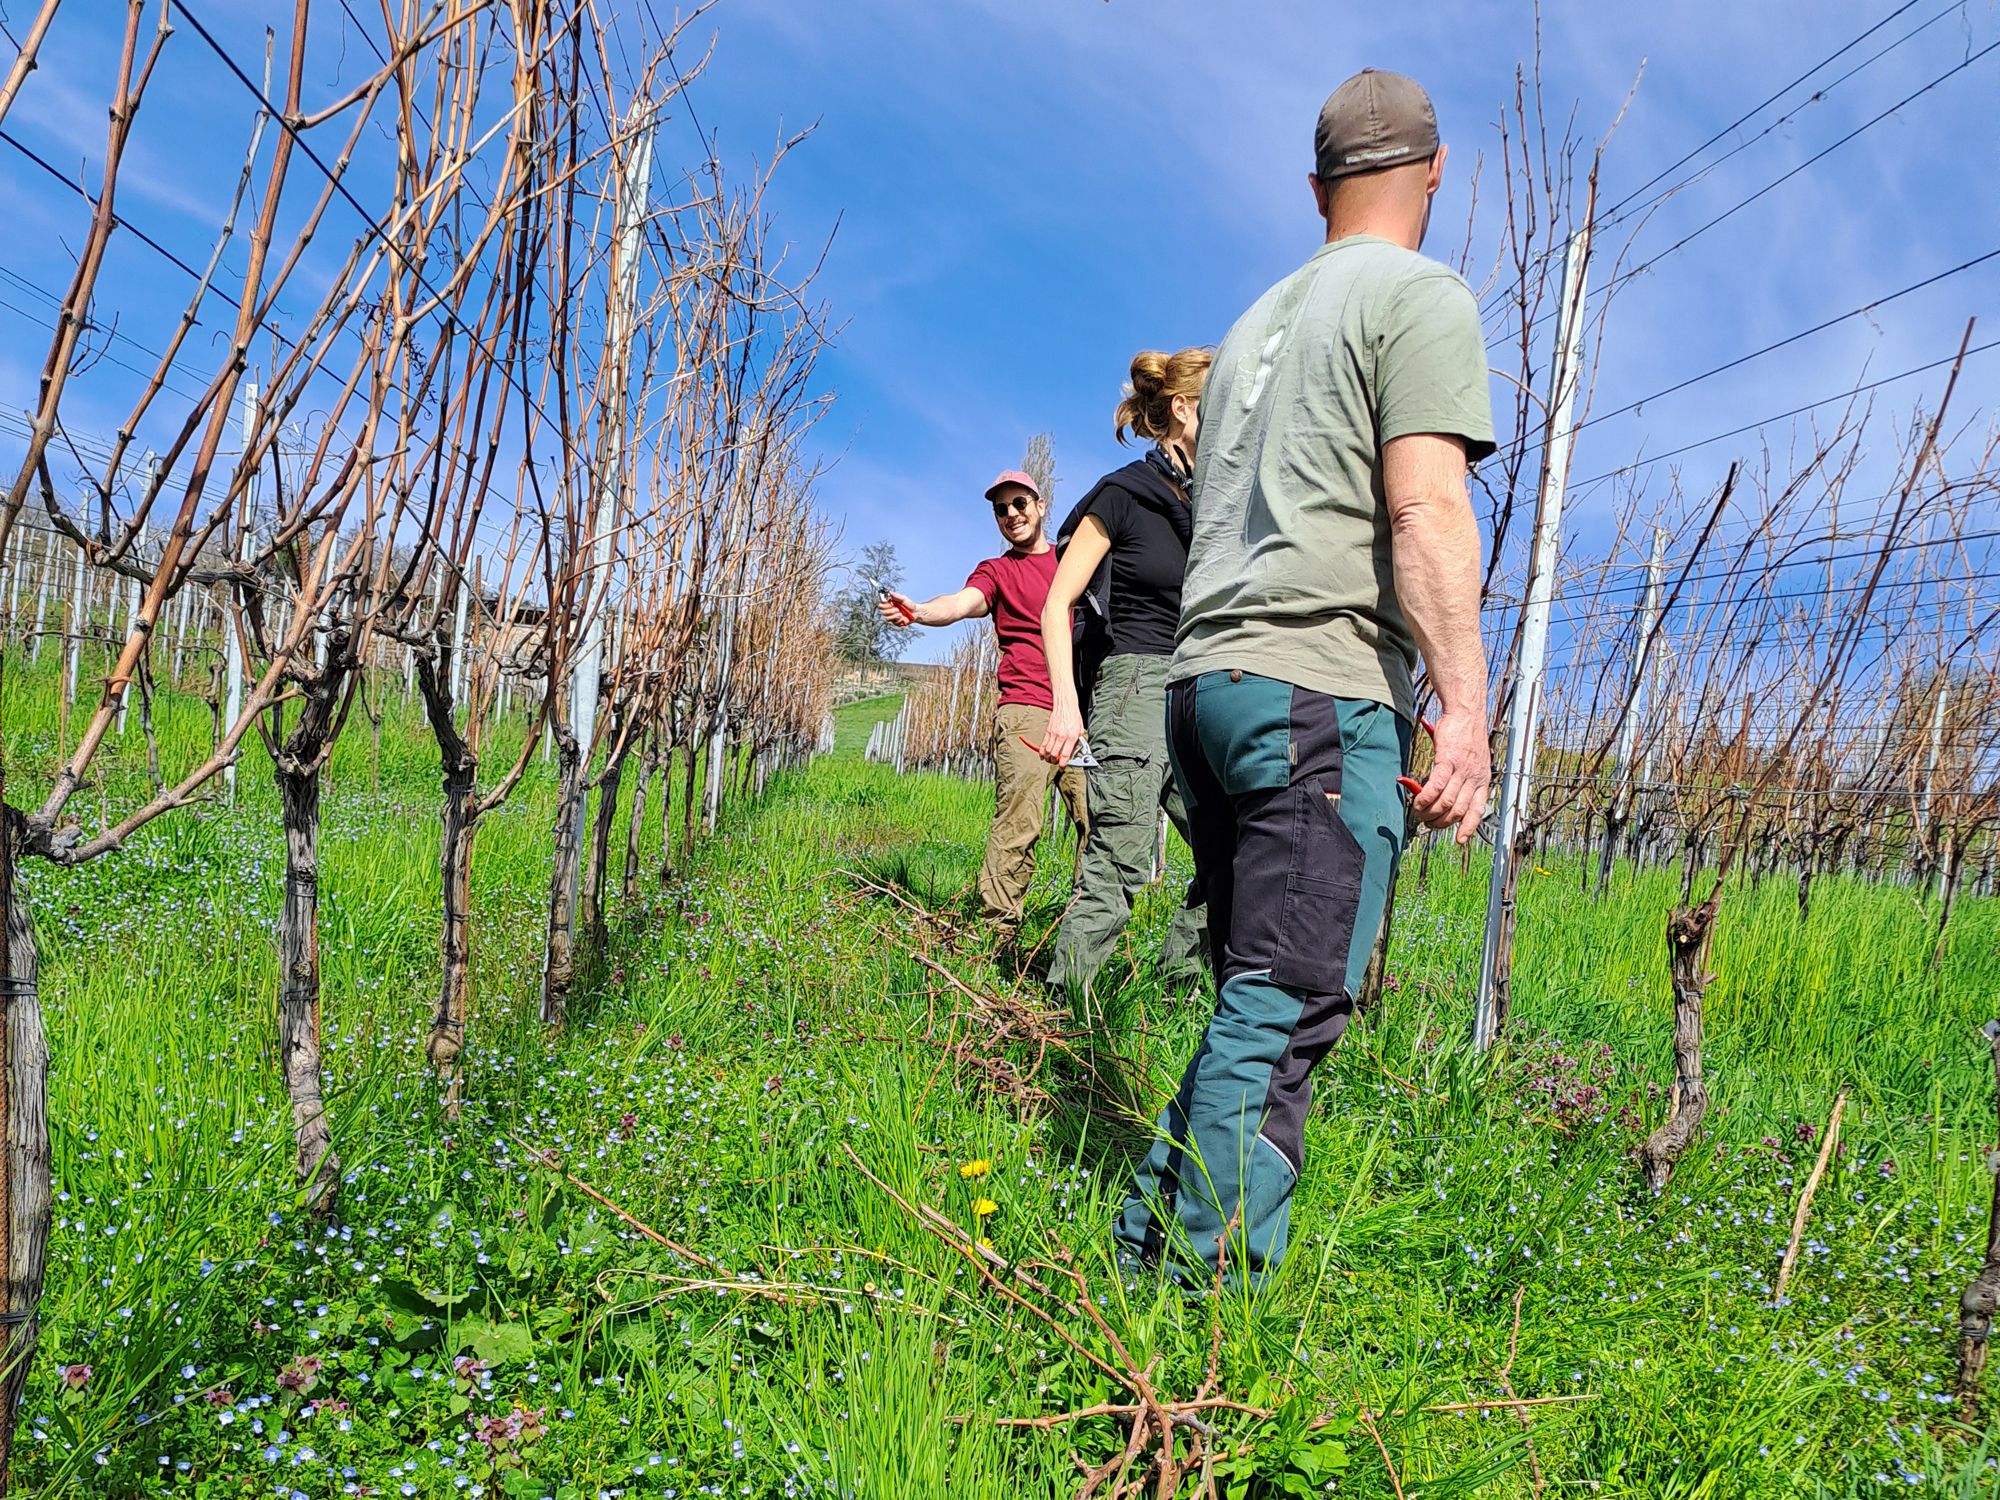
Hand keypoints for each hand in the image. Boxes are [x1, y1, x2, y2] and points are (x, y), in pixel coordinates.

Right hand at [877, 592, 916, 625]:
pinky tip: (902, 618)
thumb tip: (889, 592)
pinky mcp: (895, 622)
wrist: (915, 613)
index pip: (881, 605)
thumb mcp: (903, 599)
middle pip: (883, 612)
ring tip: (901, 614)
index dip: (883, 605)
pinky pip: (893, 622)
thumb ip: (896, 596)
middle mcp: (889, 611)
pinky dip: (899, 620)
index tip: (889, 604)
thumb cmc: (909, 605)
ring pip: (887, 618)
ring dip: (894, 616)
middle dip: (890, 611)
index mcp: (890, 604)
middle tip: (897, 609)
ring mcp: (892, 617)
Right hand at [1037, 702, 1084, 765]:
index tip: (1062, 768)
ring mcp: (1054, 734)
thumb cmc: (1073, 714)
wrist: (1065, 704)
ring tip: (1050, 760)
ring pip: (1048, 751)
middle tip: (1056, 763)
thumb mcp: (1080, 728)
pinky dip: (1042, 751)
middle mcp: (1062, 736)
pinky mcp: (1048, 731)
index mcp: (1072, 736)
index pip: (1065, 755)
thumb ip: (1078, 739)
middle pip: (1054, 755)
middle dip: (1054, 762)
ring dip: (1048, 758)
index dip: (1063, 764)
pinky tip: (1043, 755)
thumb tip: (1076, 748)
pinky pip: (1043, 744)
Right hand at [1411, 705, 1489, 843]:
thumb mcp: (1473, 758)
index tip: (1459, 840)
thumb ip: (1463, 776)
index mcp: (1482, 779)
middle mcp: (1474, 777)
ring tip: (1419, 812)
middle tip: (1427, 822)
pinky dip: (1425, 797)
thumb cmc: (1467, 732)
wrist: (1466, 712)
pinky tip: (1417, 800)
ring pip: (1445, 802)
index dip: (1468, 828)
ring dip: (1429, 812)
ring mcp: (1461, 769)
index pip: (1477, 810)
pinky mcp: (1447, 760)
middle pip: (1457, 811)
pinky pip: (1435, 786)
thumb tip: (1445, 790)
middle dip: (1440, 822)